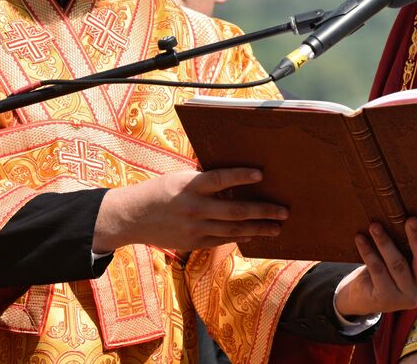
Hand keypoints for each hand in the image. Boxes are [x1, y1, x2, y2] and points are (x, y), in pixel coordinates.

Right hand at [93, 167, 287, 252]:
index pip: (219, 179)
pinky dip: (240, 237)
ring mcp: (194, 229)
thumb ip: (206, 178)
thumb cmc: (162, 190)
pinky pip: (222, 240)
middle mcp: (194, 208)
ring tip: (277, 227)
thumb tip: (236, 173)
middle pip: (234, 211)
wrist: (132, 217)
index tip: (261, 174)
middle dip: (262, 211)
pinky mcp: (193, 243)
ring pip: (232, 230)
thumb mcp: (181, 178)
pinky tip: (254, 235)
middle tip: (284, 211)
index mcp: (190, 186)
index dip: (240, 176)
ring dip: (258, 229)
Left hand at [334, 218, 416, 317]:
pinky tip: (361, 238)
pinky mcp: (386, 299)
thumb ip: (416, 246)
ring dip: (385, 242)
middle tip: (411, 219)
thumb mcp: (410, 260)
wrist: (368, 297)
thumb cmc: (395, 268)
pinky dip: (368, 252)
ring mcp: (407, 297)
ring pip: (397, 265)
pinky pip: (378, 270)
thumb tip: (413, 211)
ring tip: (375, 225)